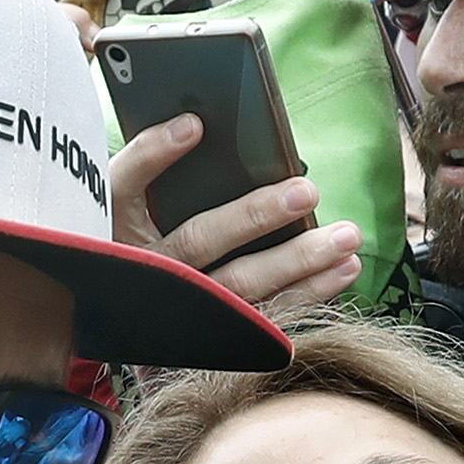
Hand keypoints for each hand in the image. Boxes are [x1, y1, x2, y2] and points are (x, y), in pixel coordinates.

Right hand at [107, 115, 367, 315]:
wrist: (116, 324)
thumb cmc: (136, 244)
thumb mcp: (129, 207)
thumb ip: (156, 169)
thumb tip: (205, 125)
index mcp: (116, 229)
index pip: (125, 185)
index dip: (153, 155)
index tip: (194, 125)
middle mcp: (145, 272)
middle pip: (199, 240)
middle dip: (255, 216)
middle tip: (307, 191)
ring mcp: (179, 311)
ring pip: (241, 288)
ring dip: (299, 262)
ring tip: (347, 237)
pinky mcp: (212, 338)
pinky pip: (266, 318)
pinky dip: (309, 294)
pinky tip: (343, 269)